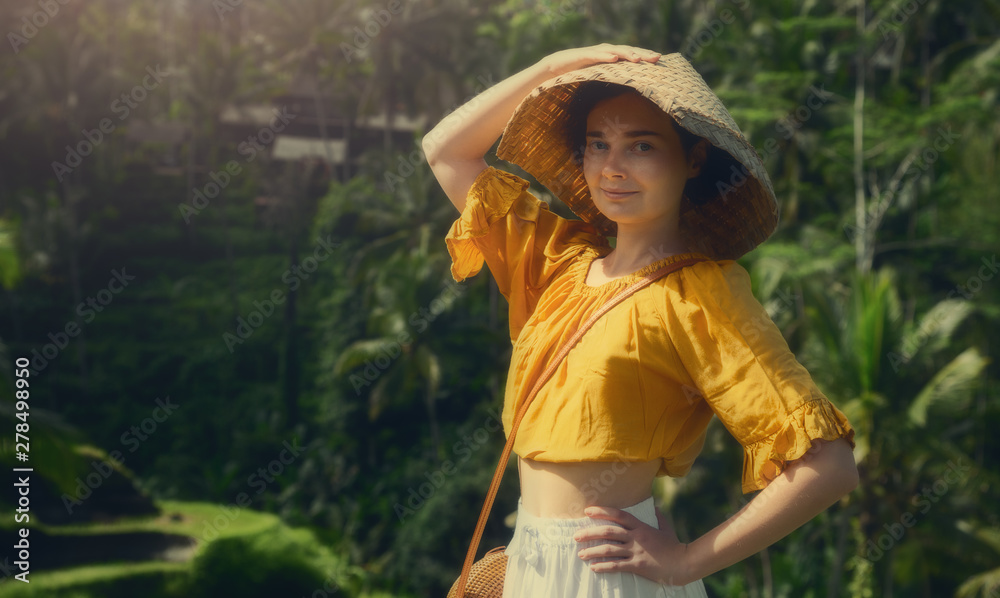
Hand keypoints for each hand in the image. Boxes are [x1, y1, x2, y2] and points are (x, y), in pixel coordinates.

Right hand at [540, 43, 660, 78]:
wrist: (551, 70)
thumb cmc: (575, 77)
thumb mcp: (597, 81)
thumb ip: (610, 83)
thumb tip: (627, 98)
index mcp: (609, 58)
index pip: (630, 56)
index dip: (644, 57)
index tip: (659, 61)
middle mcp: (604, 52)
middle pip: (626, 51)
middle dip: (642, 53)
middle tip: (656, 57)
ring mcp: (593, 53)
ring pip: (613, 51)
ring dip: (627, 54)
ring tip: (639, 58)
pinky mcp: (580, 56)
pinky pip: (595, 56)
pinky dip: (605, 56)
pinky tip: (615, 58)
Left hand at [573, 505, 694, 585]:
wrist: (684, 563)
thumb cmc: (674, 546)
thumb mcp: (666, 528)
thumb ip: (658, 517)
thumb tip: (655, 506)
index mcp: (641, 526)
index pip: (618, 515)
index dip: (602, 511)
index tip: (587, 511)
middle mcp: (636, 537)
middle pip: (608, 531)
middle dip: (590, 533)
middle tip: (577, 536)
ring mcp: (636, 551)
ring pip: (609, 549)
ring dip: (592, 551)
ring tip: (581, 554)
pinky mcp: (637, 566)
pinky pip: (616, 566)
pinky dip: (603, 566)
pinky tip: (594, 567)